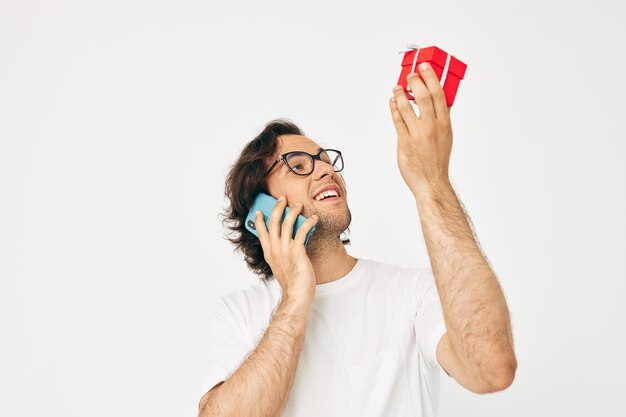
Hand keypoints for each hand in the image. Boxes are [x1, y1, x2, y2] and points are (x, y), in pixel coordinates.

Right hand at [255, 195, 318, 302]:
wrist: (296, 296)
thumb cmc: (291, 282)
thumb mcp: (280, 265)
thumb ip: (281, 251)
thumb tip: (289, 238)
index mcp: (269, 252)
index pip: (261, 232)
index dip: (259, 220)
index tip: (259, 211)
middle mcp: (274, 249)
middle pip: (273, 222)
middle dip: (277, 207)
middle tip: (282, 198)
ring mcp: (285, 250)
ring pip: (286, 223)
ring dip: (293, 211)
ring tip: (298, 205)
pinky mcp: (297, 252)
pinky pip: (302, 231)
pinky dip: (308, 222)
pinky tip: (314, 219)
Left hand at [389, 62, 452, 192]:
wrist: (431, 182)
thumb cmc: (437, 160)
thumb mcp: (446, 136)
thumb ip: (441, 118)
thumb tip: (438, 100)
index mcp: (445, 123)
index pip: (439, 94)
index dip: (431, 78)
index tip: (425, 67)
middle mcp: (432, 127)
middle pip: (423, 96)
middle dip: (415, 81)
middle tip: (410, 74)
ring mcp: (417, 134)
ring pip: (407, 107)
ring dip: (401, 93)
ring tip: (397, 87)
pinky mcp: (404, 141)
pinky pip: (397, 120)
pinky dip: (394, 108)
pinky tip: (393, 102)